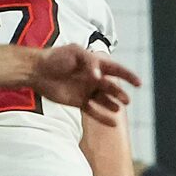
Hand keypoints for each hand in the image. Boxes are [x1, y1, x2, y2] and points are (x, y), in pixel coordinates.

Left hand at [26, 42, 140, 121]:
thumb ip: (89, 62)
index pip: (116, 70)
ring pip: (105, 100)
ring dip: (113, 105)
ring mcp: (87, 91)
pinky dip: (103, 118)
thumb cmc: (56, 58)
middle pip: (111, 87)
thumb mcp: (75, 52)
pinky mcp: (78, 102)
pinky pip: (94, 111)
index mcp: (96, 64)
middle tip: (125, 100)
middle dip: (120, 93)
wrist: (37, 71)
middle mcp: (94, 78)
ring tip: (118, 109)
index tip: (138, 83)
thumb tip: (98, 76)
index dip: (128, 76)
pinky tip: (112, 123)